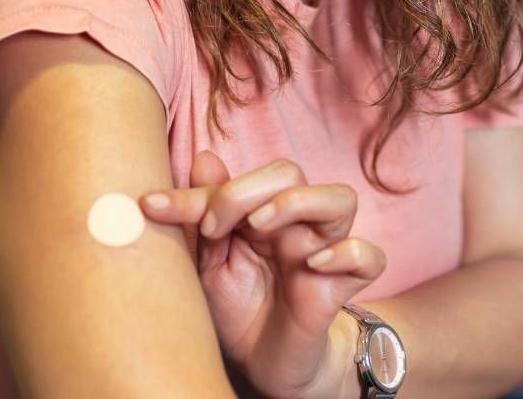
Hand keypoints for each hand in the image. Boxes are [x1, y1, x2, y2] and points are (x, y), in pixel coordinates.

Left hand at [141, 151, 386, 398]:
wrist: (262, 364)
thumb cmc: (238, 308)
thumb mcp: (210, 264)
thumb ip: (206, 213)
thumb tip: (203, 157)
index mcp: (262, 213)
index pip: (242, 178)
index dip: (199, 191)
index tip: (154, 207)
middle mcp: (296, 224)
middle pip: (291, 173)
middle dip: (249, 190)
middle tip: (215, 227)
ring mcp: (324, 251)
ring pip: (341, 199)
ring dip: (299, 203)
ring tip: (262, 228)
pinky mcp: (343, 286)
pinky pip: (368, 256)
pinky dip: (347, 253)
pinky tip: (313, 265)